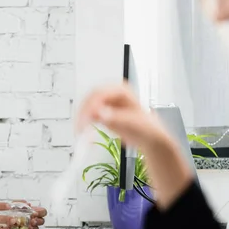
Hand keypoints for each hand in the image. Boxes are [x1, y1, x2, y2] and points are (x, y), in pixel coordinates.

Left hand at [10, 200, 46, 228]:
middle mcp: (32, 219)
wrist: (1, 221)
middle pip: (41, 221)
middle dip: (38, 221)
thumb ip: (20, 202)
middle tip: (32, 221)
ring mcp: (29, 227)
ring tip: (28, 227)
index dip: (41, 212)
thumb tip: (28, 204)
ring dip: (33, 228)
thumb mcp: (13, 204)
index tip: (35, 213)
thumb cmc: (8, 212)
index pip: (42, 211)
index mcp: (32, 211)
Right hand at [78, 85, 193, 208]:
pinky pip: (88, 116)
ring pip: (86, 107)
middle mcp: (111, 94)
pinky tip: (84, 132)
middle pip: (90, 99)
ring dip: (81, 119)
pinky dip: (84, 124)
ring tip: (81, 131)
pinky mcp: (101, 113)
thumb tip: (101, 113)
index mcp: (121, 90)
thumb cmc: (146, 128)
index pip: (100, 93)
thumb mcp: (132, 123)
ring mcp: (105, 103)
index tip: (86, 118)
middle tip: (80, 126)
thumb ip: (116, 118)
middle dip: (83, 112)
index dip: (91, 105)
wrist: (148, 138)